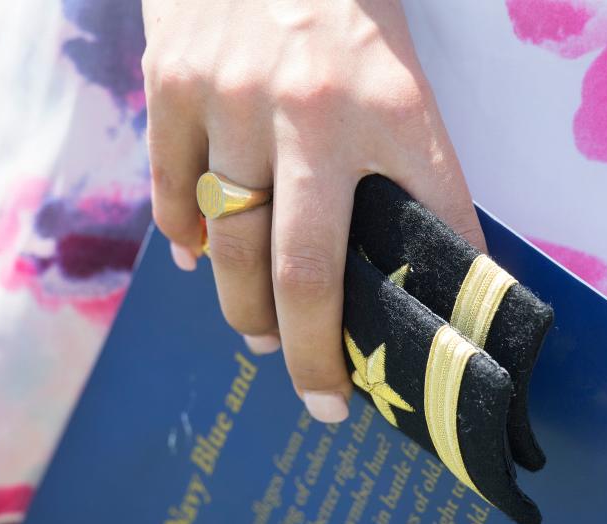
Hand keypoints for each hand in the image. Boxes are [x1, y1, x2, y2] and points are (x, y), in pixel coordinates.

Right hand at [141, 0, 483, 422]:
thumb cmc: (348, 6)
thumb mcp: (402, 75)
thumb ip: (410, 166)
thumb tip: (428, 264)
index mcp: (394, 109)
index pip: (430, 233)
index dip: (434, 312)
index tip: (421, 369)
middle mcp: (313, 111)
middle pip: (304, 274)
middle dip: (314, 358)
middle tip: (323, 402)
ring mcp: (233, 99)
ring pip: (231, 247)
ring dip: (245, 312)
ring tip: (261, 340)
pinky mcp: (173, 83)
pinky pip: (172, 195)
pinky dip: (187, 243)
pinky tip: (201, 263)